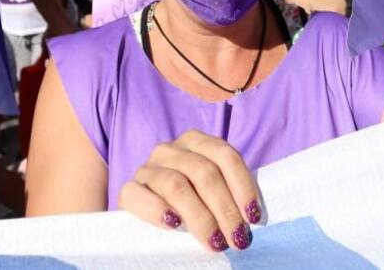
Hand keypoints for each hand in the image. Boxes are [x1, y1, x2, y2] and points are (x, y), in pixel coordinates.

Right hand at [119, 130, 260, 252]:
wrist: (151, 210)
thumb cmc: (192, 202)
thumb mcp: (212, 192)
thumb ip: (230, 194)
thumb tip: (255, 217)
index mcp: (196, 141)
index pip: (225, 156)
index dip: (243, 186)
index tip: (254, 217)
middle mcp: (170, 149)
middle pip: (204, 172)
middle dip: (225, 209)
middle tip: (237, 239)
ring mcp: (147, 168)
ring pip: (176, 185)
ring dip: (200, 217)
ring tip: (214, 241)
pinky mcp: (128, 190)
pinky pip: (139, 195)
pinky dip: (158, 210)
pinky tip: (175, 224)